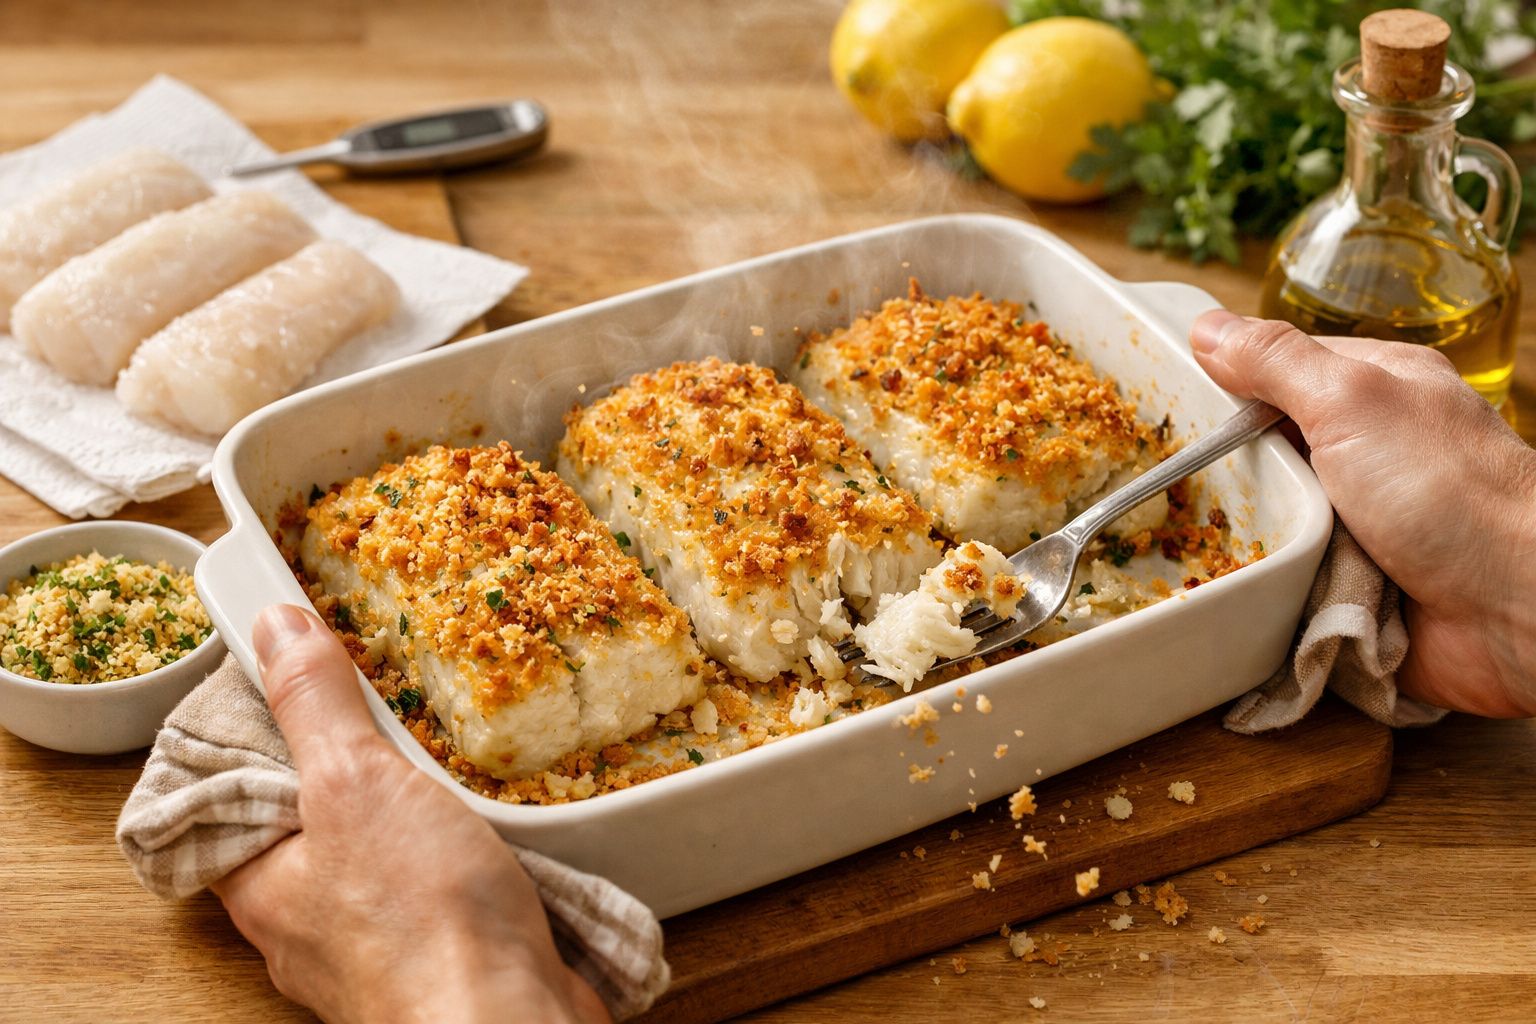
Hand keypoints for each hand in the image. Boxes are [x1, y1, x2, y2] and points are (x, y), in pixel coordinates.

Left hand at [212, 604, 610, 1023]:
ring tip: (450, 743)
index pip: (228, 789)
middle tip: (388, 694)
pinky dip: (466, 843)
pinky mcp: (448, 949)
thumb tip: (276, 629)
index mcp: (261, 881)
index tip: (293, 670)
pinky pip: (444, 879)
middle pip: (314, 813)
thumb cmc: (420, 924)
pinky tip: (496, 814)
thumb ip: (315, 705)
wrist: (508, 1021)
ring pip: (384, 848)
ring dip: (418, 800)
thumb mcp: (354, 782)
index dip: (255, 723)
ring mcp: (381, 939)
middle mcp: (311, 919)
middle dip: (354, 756)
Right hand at [1191, 311, 1535, 717]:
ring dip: (1238, 544)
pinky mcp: (1351, 592)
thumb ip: (1278, 362)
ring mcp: (1358, 528)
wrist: (1518, 609)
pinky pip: (1282, 586)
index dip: (1220, 388)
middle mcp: (1365, 458)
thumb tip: (1207, 327)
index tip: (1156, 405)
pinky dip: (1262, 593)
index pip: (1274, 376)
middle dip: (1219, 480)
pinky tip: (1225, 592)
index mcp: (1372, 396)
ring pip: (1267, 527)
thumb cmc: (1450, 495)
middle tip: (1154, 488)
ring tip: (1176, 550)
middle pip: (1262, 458)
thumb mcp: (1354, 401)